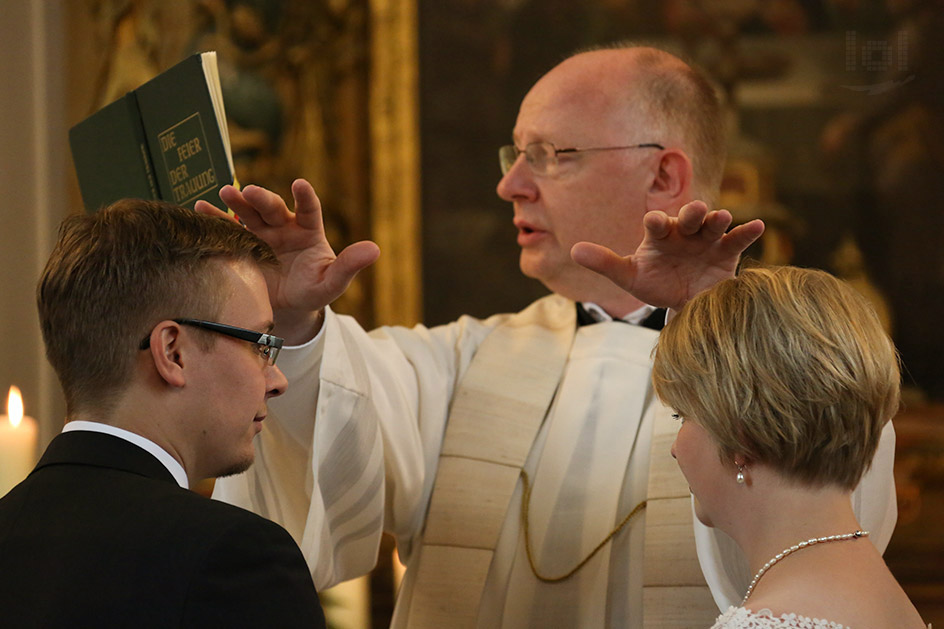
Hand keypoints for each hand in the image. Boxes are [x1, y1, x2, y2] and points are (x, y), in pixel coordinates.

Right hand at [195, 179, 379, 342]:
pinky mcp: (241, 245)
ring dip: (237, 202)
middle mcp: (283, 227)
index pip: (309, 209)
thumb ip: (349, 266)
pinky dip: (214, 218)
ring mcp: (260, 234)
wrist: (287, 308)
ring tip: (224, 193)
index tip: (300, 185)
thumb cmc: (314, 290)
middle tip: (248, 192)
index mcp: (308, 231)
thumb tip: (375, 249)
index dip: (305, 197)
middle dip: (262, 198)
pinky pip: (227, 229)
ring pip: (249, 213)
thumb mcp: (332, 282)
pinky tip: (201, 208)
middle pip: (273, 208)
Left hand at [570, 201, 763, 309]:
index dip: (657, 222)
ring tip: (722, 217)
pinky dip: (747, 232)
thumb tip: (572, 251)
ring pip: (713, 225)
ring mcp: (707, 240)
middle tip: (694, 212)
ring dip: (718, 219)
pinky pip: (738, 240)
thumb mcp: (629, 276)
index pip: (657, 223)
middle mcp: (684, 232)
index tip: (656, 222)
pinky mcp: (727, 253)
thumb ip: (604, 262)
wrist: (683, 304)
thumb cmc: (654, 284)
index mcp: (660, 235)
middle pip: (689, 218)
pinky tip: (758, 226)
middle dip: (691, 214)